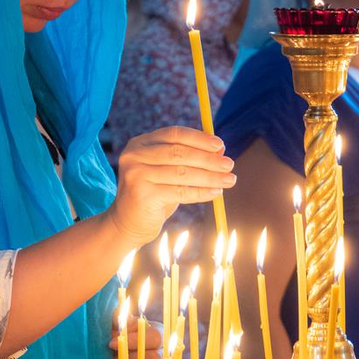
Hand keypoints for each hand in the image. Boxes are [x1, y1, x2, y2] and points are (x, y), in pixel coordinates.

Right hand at [107, 126, 234, 245]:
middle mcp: (134, 155)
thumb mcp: (170, 172)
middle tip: (230, 164)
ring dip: (210, 176)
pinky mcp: (142, 194)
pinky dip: (202, 192)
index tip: (220, 145)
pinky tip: (216, 193)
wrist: (128, 223)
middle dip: (208, 159)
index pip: (174, 134)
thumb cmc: (153, 195)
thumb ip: (190, 159)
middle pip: (179, 152)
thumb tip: (220, 151)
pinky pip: (180, 192)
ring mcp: (136, 174)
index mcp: (140, 144)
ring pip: (182, 173)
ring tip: (230, 180)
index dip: (199, 138)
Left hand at [109, 314, 162, 358]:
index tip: (112, 343)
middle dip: (130, 358)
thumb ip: (120, 317)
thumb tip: (122, 318)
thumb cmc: (116, 334)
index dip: (133, 341)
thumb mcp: (117, 322)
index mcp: (157, 333)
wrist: (110, 351)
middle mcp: (162, 353)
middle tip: (114, 354)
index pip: (155, 338)